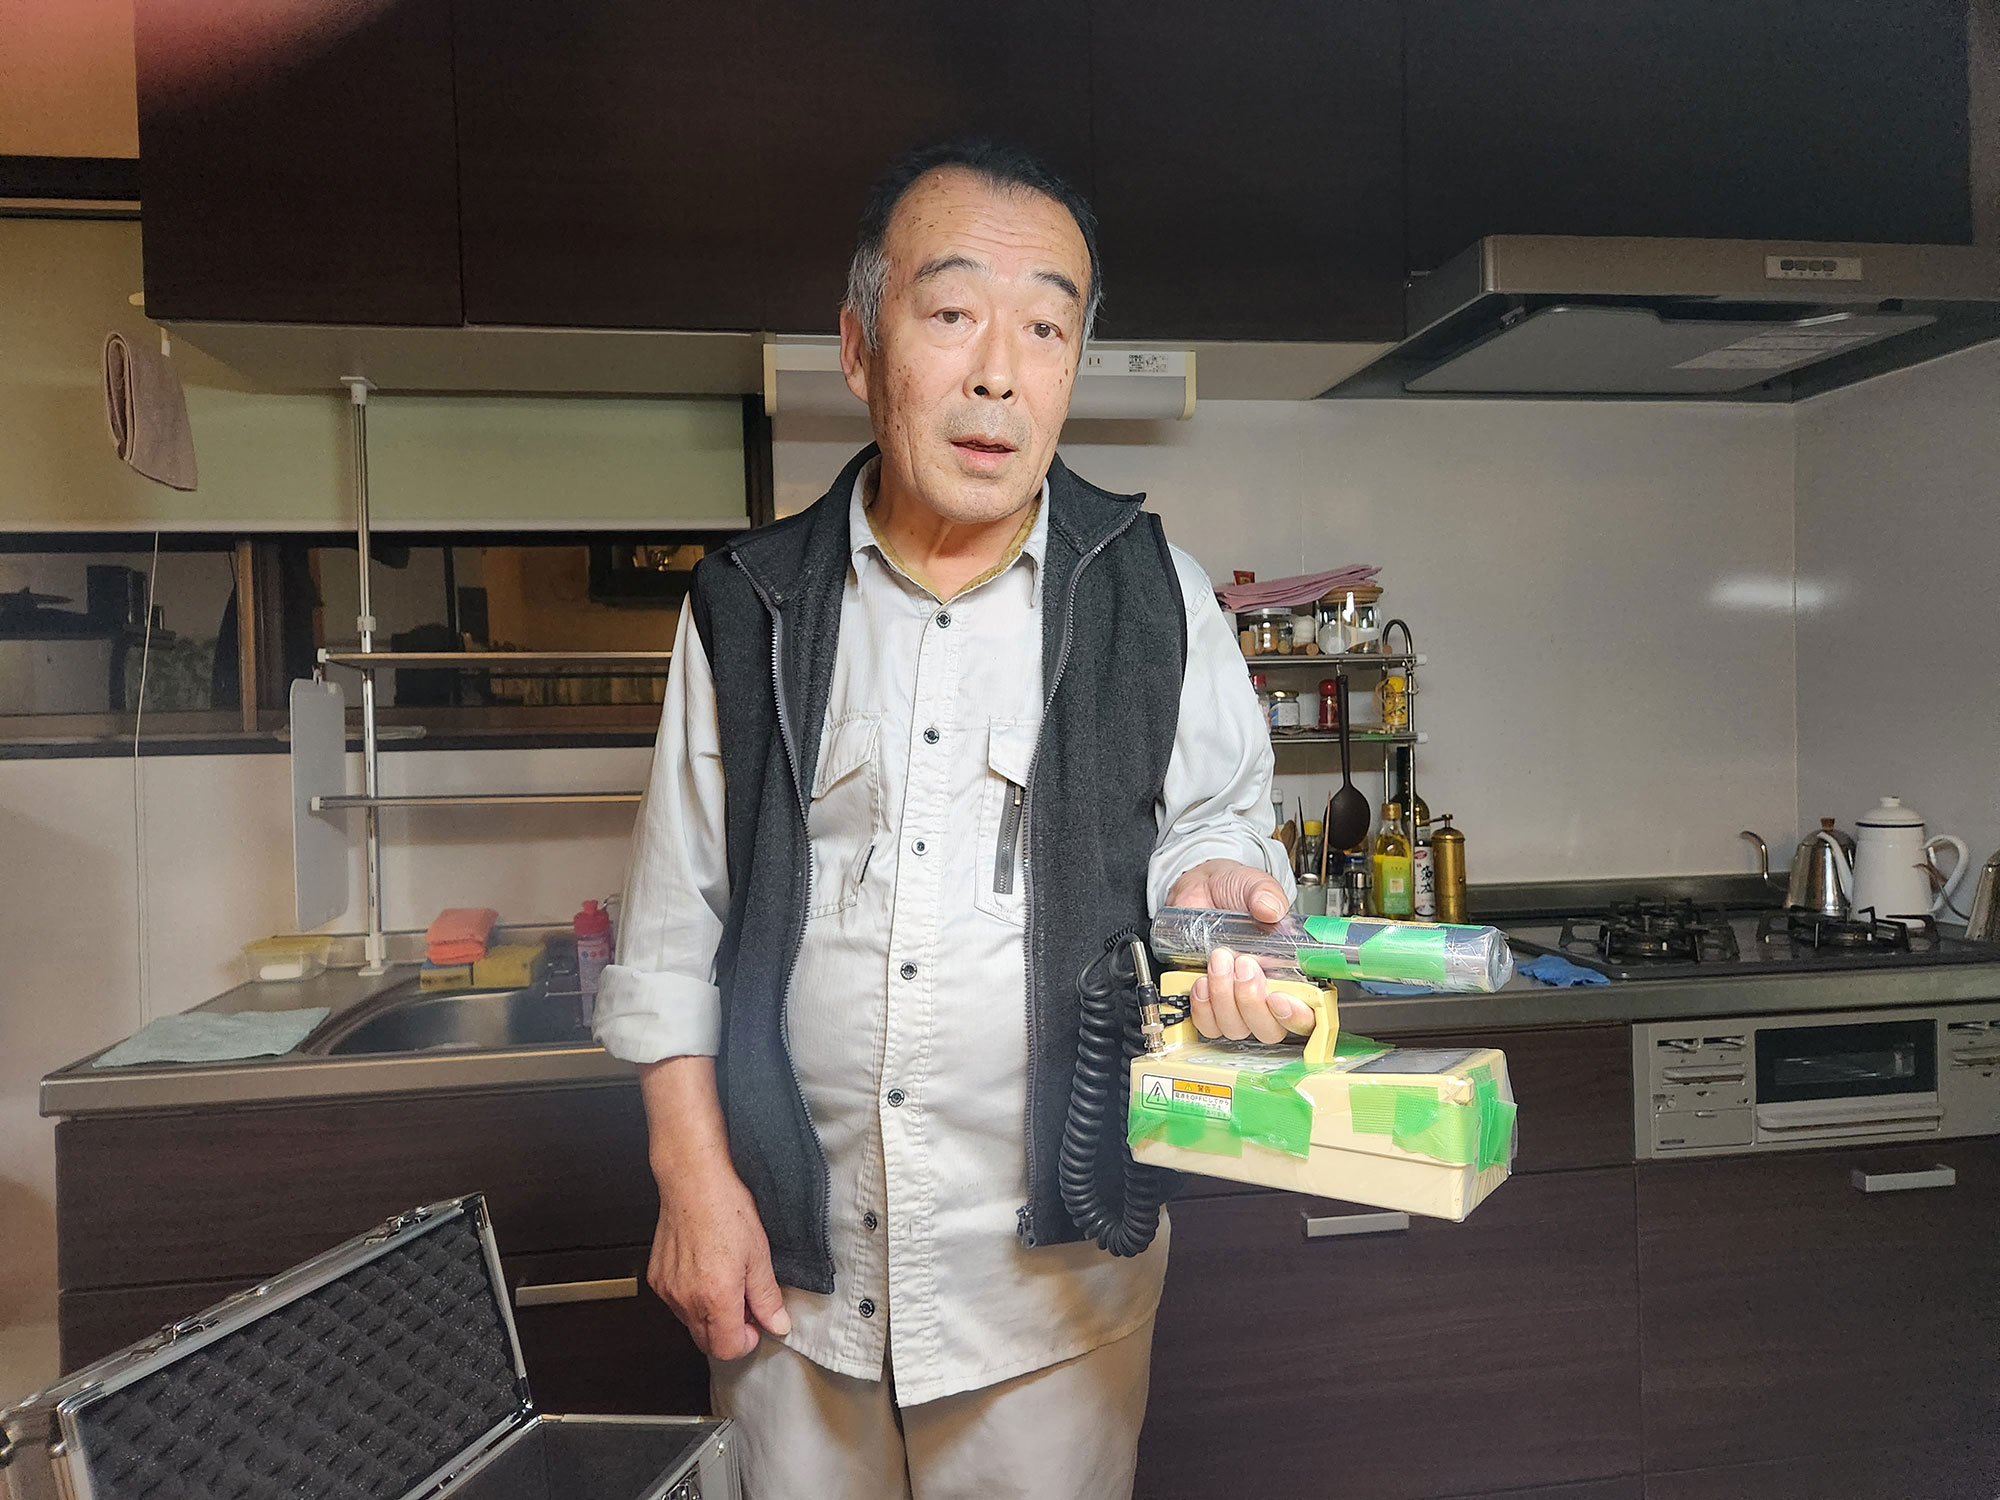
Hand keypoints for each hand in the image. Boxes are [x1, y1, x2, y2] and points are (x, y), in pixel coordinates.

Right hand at [647, 1163, 791, 1360]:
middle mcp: (687, 1299)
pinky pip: (676, 1303)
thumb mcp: (759, 1255)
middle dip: (729, 1332)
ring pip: (691, 1323)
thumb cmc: (726, 1210)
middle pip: (707, 1343)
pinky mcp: (657, 1279)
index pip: (727, 1349)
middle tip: (744, 1302)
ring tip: (726, 1281)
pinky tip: (706, 1270)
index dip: (746, 1341)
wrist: (693, 1182)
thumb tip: (777, 1323)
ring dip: (710, 1315)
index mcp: (716, 1297)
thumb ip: (768, 1297)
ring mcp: (668, 1290)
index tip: (755, 1324)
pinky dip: (693, 1298)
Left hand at [1166, 858, 1312, 1043]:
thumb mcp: (1253, 885)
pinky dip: (1202, 1006)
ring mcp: (1235, 1003)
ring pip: (1236, 1027)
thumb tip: (1270, 908)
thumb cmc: (1233, 892)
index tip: (1278, 998)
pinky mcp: (1208, 1004)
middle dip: (1252, 1000)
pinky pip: (1207, 1024)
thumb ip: (1266, 894)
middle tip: (1243, 964)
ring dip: (1224, 998)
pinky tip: (1200, 980)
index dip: (1296, 1016)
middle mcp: (1265, 994)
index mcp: (1291, 972)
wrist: (1199, 890)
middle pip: (1269, 1029)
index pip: (1308, 1015)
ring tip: (1219, 960)